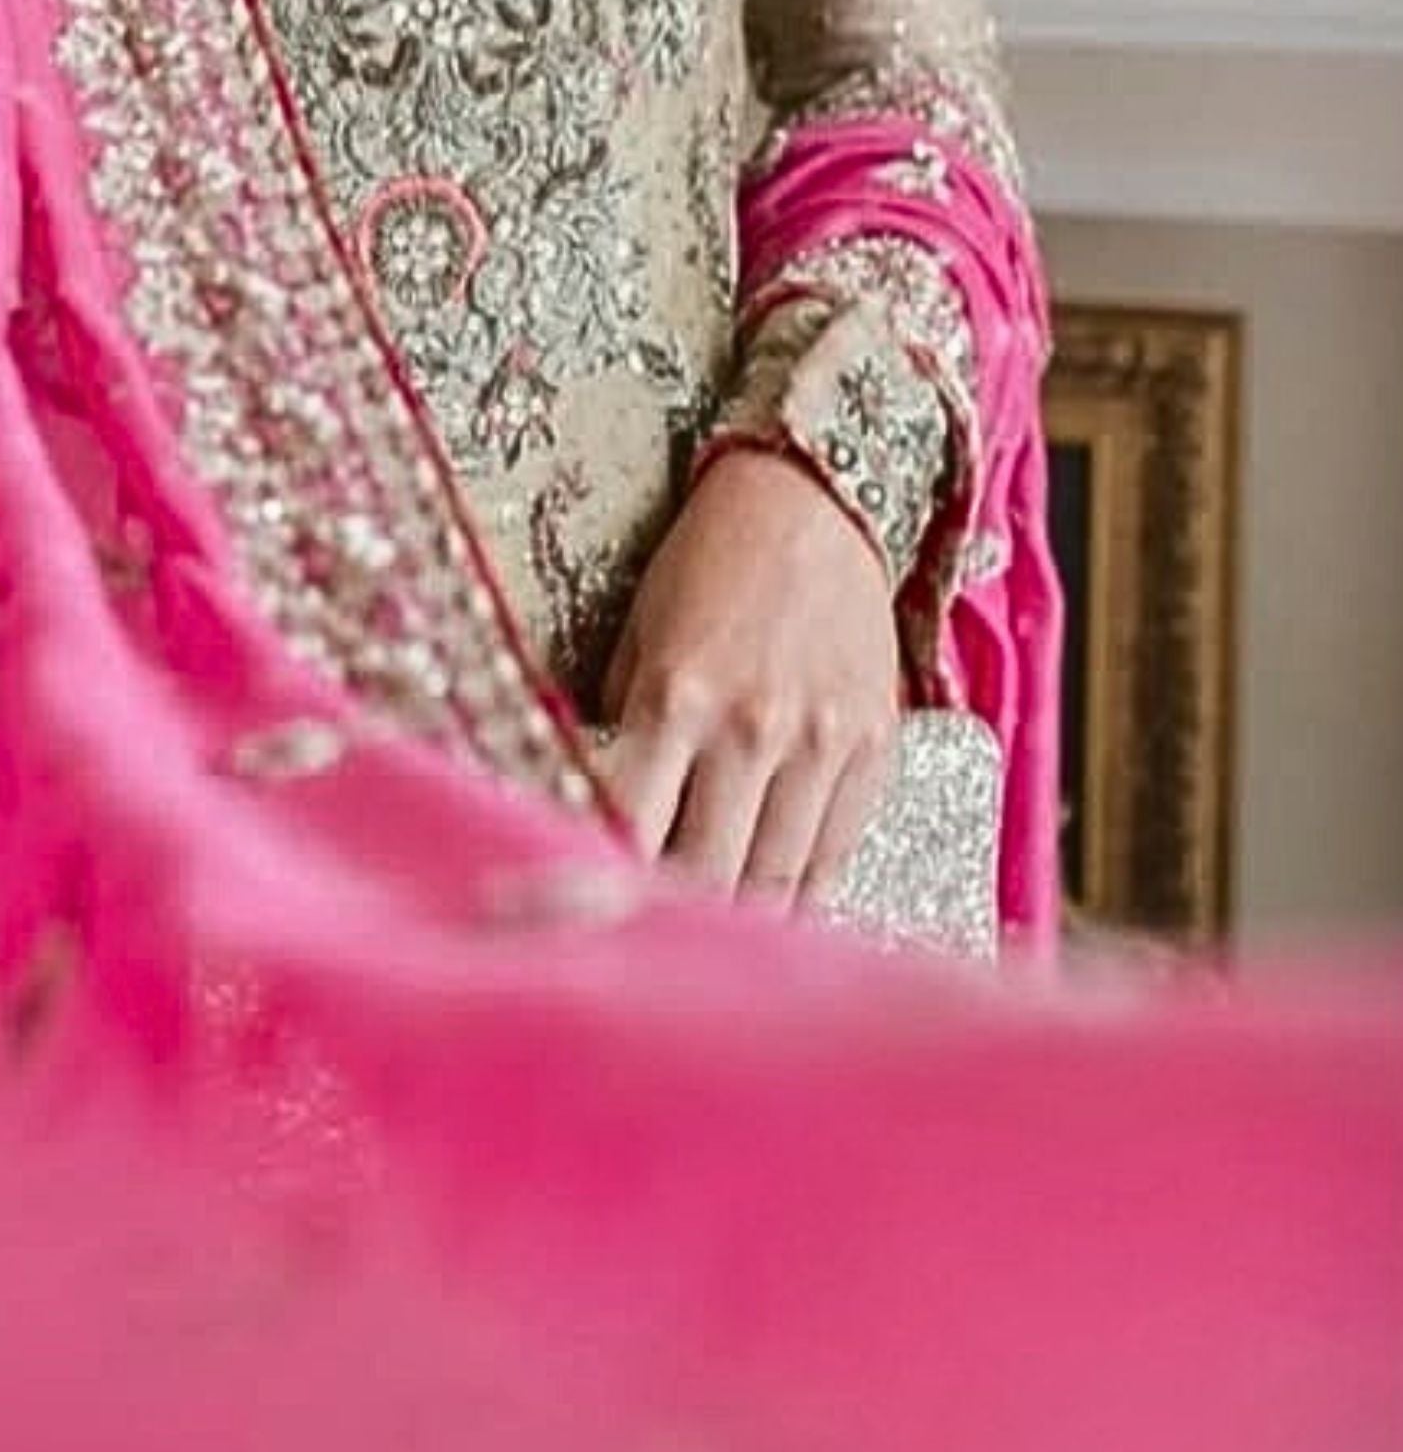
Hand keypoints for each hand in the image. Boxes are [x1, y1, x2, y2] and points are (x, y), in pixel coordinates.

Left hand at [590, 444, 901, 908]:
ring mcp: (822, 742)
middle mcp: (753, 727)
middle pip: (707, 873)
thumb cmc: (707, 563)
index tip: (577, 916)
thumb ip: (626, 729)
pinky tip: (772, 911)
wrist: (816, 502)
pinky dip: (800, 891)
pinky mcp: (873, 747)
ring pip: (776, 878)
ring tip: (708, 949)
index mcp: (678, 696)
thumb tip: (598, 815)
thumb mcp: (641, 633)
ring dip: (740, 921)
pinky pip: (833, 851)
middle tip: (646, 949)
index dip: (601, 882)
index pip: (629, 825)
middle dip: (672, 921)